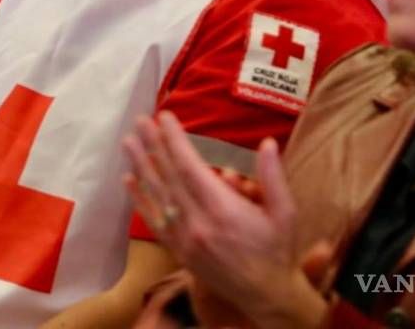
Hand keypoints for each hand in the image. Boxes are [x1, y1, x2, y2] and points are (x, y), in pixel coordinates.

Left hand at [123, 112, 327, 328]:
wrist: (266, 295)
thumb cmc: (278, 250)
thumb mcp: (286, 213)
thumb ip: (273, 177)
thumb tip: (267, 143)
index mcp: (223, 210)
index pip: (190, 167)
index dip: (174, 140)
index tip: (165, 117)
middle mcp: (198, 223)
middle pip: (169, 177)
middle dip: (153, 146)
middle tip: (140, 120)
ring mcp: (185, 239)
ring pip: (157, 196)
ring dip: (141, 167)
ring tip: (128, 143)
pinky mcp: (179, 251)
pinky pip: (154, 222)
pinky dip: (140, 200)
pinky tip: (129, 180)